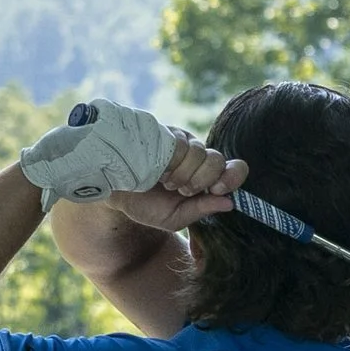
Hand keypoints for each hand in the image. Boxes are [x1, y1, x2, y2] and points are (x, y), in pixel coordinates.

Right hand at [104, 129, 249, 234]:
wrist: (113, 192)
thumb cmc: (145, 205)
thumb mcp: (174, 218)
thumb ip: (201, 210)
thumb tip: (229, 203)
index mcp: (205, 178)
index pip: (236, 168)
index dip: (233, 177)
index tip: (217, 189)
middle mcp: (198, 158)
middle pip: (218, 160)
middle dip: (202, 180)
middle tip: (182, 190)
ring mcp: (183, 142)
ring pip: (199, 151)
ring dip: (182, 173)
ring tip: (164, 180)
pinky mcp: (166, 132)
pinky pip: (179, 143)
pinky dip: (170, 162)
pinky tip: (156, 169)